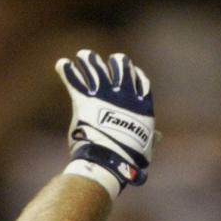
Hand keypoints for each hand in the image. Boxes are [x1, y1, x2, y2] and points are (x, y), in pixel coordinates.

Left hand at [56, 50, 156, 187]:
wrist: (110, 161)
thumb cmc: (130, 158)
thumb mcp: (146, 147)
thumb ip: (151, 138)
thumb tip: (158, 137)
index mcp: (141, 105)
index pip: (140, 78)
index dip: (134, 72)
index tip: (129, 71)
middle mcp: (123, 94)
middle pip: (120, 64)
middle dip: (113, 61)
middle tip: (109, 66)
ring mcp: (103, 94)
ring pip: (94, 63)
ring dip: (87, 59)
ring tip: (83, 58)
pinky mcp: (83, 99)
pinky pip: (72, 77)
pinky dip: (66, 69)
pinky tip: (62, 65)